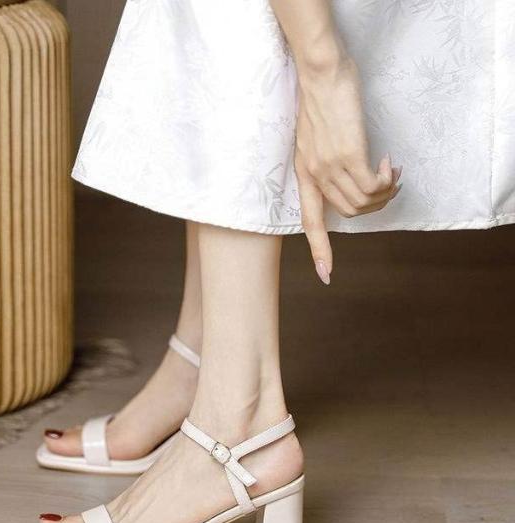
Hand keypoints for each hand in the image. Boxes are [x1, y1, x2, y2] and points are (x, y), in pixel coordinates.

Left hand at [294, 59, 401, 284]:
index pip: (310, 222)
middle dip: (375, 204)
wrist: (319, 74)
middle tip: (388, 183)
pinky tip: (387, 162)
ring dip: (384, 192)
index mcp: (303, 175)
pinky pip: (373, 186)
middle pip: (350, 212)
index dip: (319, 250)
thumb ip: (324, 160)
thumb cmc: (319, 100)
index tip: (325, 276)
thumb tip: (349, 174)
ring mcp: (330, 167)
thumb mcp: (313, 137)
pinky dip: (386, 179)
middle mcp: (315, 176)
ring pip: (364, 202)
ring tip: (391, 172)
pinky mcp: (348, 155)